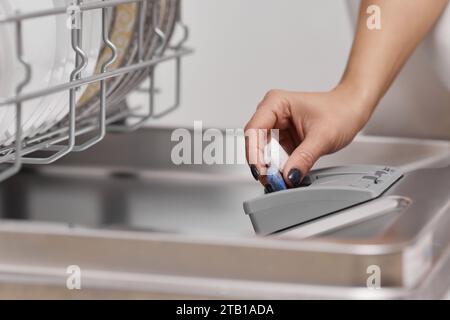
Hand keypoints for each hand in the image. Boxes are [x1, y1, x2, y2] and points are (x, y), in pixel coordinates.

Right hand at [245, 84, 372, 187]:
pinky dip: (275, 167)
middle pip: (254, 142)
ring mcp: (276, 125)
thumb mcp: (323, 136)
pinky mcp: (281, 138)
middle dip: (260, 163)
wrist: (352, 110)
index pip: (255, 129)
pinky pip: (271, 156)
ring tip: (278, 180)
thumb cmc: (340, 111)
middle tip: (271, 181)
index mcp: (276, 102)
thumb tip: (289, 175)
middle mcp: (272, 112)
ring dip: (267, 167)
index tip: (262, 171)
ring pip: (261, 151)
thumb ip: (304, 157)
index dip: (254, 152)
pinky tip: (282, 175)